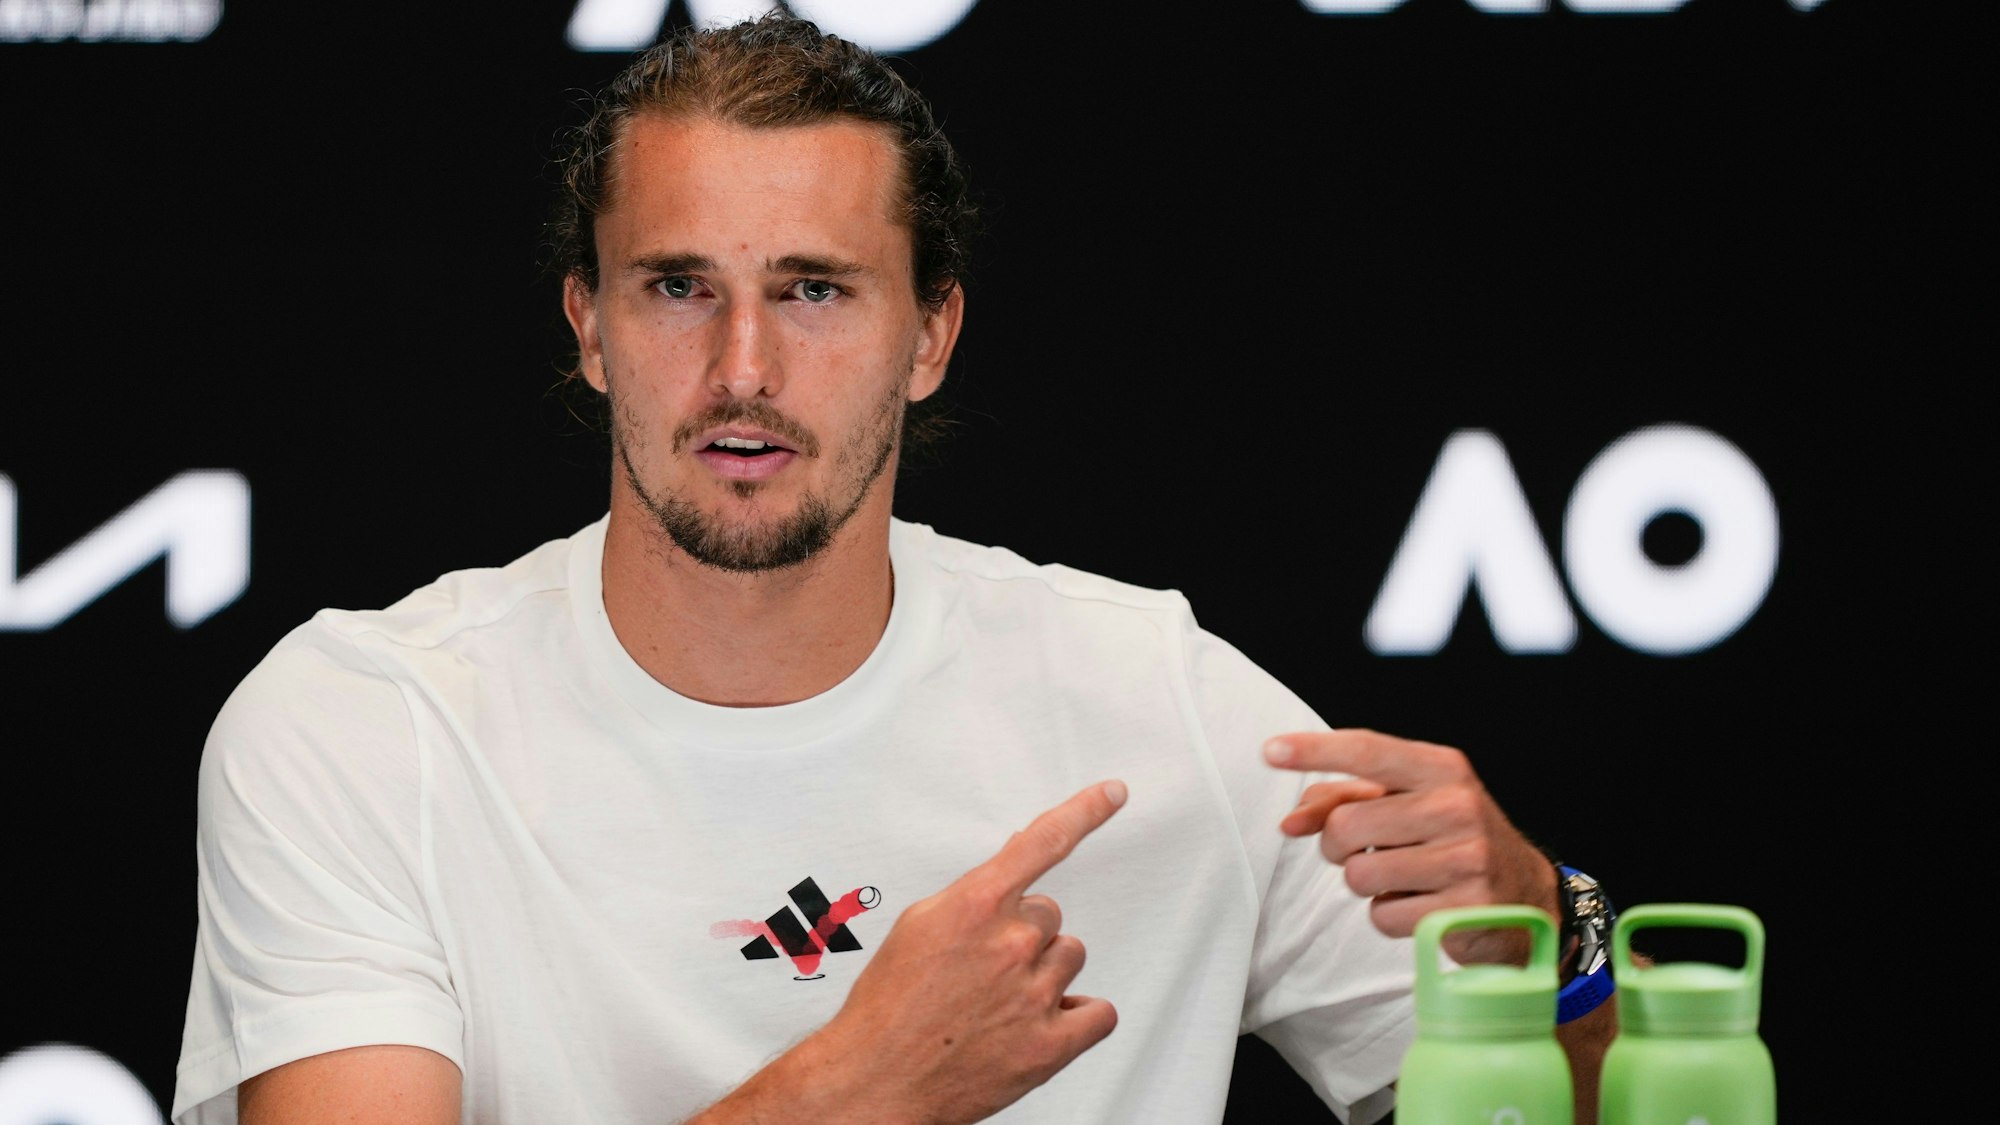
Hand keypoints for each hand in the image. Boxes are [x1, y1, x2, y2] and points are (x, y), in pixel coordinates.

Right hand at [786, 780, 1126, 1124]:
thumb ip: (970, 897)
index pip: (1042, 842)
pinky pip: (1097, 1012)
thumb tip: (1004, 880)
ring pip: (1071, 957)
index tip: (1112, 794)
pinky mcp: (1050, 1045)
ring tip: (1000, 1000)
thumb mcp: (917, 928)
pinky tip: (1043, 1022)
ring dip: (1044, 973)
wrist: (877, 1081)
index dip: (1084, 812)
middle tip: (984, 967)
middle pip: (1050, 916)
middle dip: (1023, 935)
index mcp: (975, 907)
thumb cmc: (889, 1009)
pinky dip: (1077, 1017)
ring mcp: (1034, 995)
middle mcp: (1010, 945)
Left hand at [1265, 729, 1554, 965]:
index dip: (1314, 750)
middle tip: (1365, 850)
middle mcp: (1458, 805)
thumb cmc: (1450, 840)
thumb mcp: (1409, 805)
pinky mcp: (1465, 909)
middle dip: (1339, 845)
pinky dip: (1390, 916)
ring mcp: (1466, 857)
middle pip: (1347, 826)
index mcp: (1441, 768)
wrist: (1526, 896)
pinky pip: (1383, 916)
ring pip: (1359, 875)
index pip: (1368, 751)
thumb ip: (1346, 801)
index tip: (1270, 751)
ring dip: (1367, 883)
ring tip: (1403, 878)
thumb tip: (1290, 823)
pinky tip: (1422, 906)